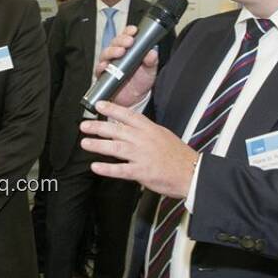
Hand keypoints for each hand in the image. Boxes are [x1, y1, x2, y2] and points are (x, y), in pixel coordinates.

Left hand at [79, 100, 197, 198]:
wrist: (193, 173)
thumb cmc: (178, 156)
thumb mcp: (163, 135)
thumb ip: (145, 131)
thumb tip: (127, 126)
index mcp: (151, 130)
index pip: (129, 115)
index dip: (113, 109)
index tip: (99, 105)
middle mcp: (144, 140)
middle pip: (117, 130)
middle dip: (98, 127)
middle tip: (84, 125)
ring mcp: (142, 156)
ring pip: (116, 148)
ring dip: (98, 145)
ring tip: (85, 143)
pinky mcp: (142, 172)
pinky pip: (121, 170)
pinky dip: (107, 168)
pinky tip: (95, 166)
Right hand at [94, 25, 158, 106]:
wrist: (135, 99)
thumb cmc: (140, 82)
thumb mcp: (150, 70)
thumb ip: (151, 61)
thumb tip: (152, 52)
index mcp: (128, 50)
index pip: (126, 36)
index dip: (128, 31)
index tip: (134, 31)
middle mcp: (117, 56)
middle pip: (114, 43)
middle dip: (120, 40)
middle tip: (128, 42)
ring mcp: (109, 65)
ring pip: (105, 54)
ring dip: (111, 51)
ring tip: (120, 52)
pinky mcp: (103, 76)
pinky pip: (99, 69)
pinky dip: (101, 66)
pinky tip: (106, 65)